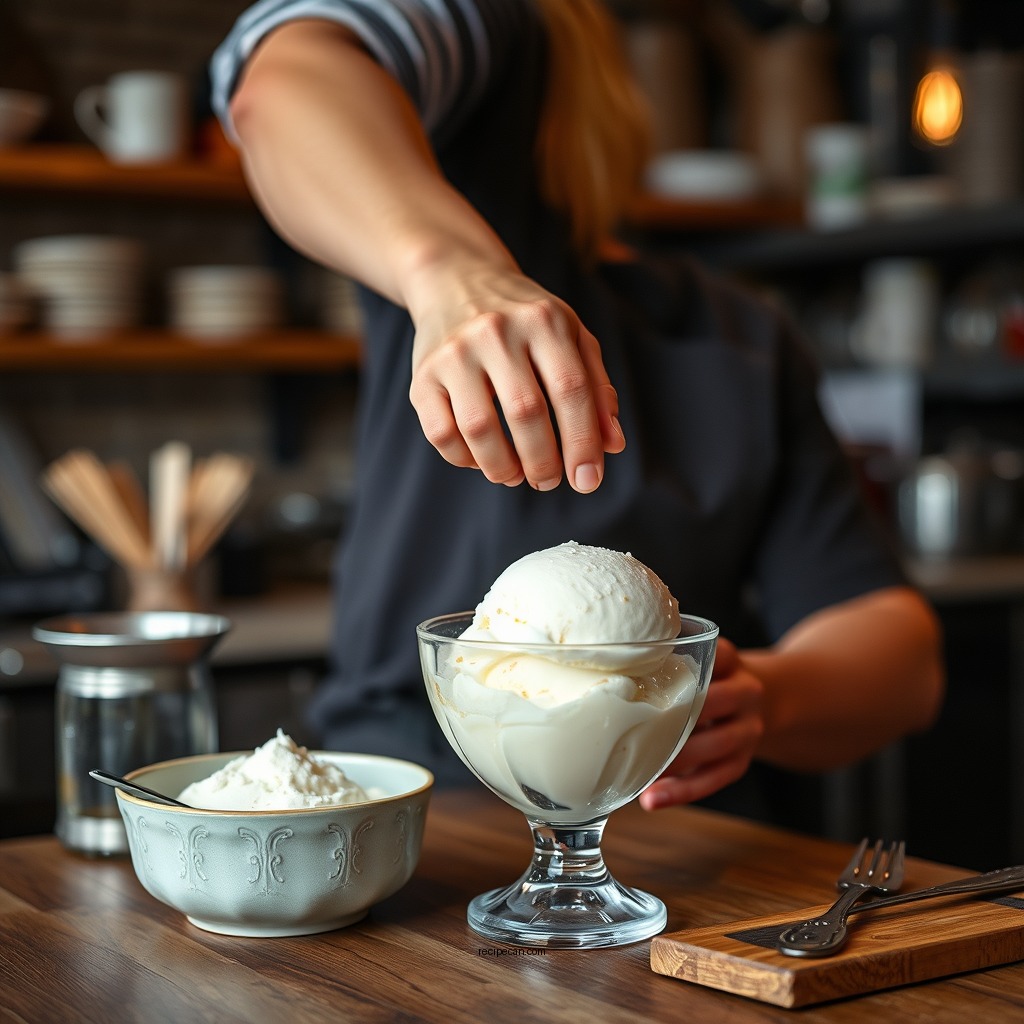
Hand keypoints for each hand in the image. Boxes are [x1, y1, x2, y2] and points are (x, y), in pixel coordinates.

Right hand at [407, 265, 624, 492]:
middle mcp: (496, 331)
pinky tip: (480, 458)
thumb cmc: (526, 320)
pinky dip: (464, 459)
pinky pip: (441, 433)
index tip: (588, 480)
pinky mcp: (422, 374)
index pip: (570, 390)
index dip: (582, 442)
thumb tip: (612, 445)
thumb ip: (596, 388)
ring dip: (502, 468)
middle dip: (543, 462)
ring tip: (515, 476)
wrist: (456, 279)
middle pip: (526, 413)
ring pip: (479, 428)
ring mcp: (454, 352)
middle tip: (548, 481)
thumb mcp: (570, 336)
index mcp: (544, 320)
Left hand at [639, 638, 764, 809]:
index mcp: (729, 661)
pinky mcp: (742, 761)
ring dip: (674, 761)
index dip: (679, 663)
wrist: (764, 701)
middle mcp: (745, 692)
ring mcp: (748, 729)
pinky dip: (682, 791)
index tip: (642, 673)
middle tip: (632, 726)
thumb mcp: (703, 660)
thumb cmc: (712, 680)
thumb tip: (610, 661)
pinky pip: (714, 778)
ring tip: (638, 773)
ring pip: (714, 745)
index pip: (712, 654)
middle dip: (675, 714)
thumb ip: (670, 661)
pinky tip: (653, 799)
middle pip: (713, 702)